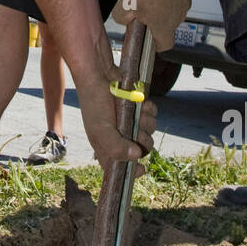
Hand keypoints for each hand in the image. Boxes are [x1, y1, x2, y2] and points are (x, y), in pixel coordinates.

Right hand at [75, 39, 156, 172]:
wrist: (99, 74)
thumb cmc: (94, 103)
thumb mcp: (100, 130)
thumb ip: (115, 147)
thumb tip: (136, 156)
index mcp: (107, 146)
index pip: (121, 167)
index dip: (132, 171)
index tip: (142, 169)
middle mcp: (121, 136)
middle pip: (142, 149)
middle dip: (141, 139)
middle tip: (133, 130)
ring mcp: (131, 122)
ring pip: (150, 131)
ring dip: (146, 122)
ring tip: (135, 112)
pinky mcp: (138, 108)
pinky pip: (153, 114)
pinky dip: (150, 110)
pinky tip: (142, 104)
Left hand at [111, 0, 193, 51]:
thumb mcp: (127, 1)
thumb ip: (122, 17)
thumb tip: (125, 19)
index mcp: (165, 25)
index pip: (164, 45)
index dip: (154, 44)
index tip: (144, 36)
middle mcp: (179, 16)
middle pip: (165, 25)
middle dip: (151, 18)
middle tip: (137, 5)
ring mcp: (185, 0)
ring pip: (169, 8)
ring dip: (158, 2)